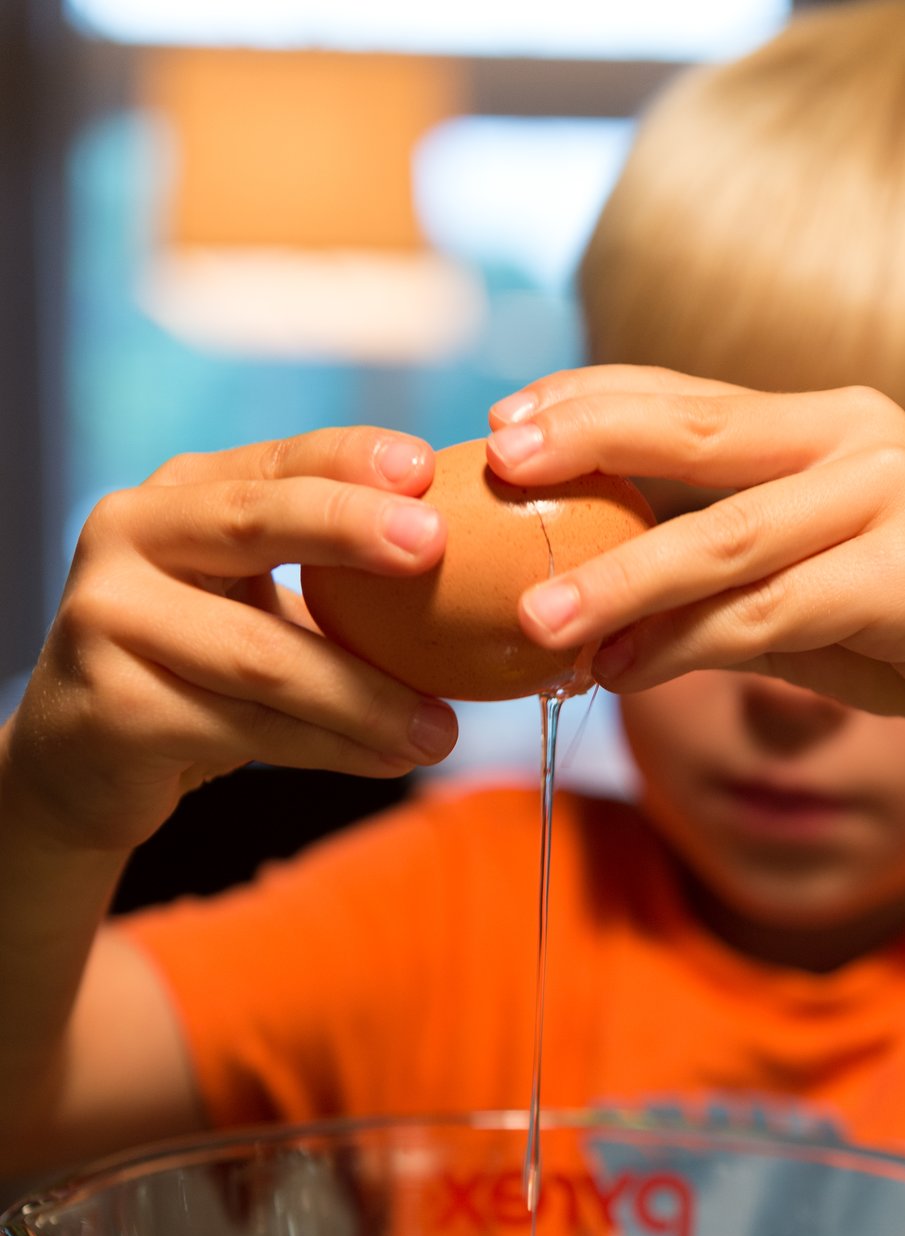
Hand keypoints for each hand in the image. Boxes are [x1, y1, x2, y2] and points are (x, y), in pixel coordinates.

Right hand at [5, 427, 457, 853]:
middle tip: (433, 545)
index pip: (275, 462)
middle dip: (350, 528)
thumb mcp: (250, 606)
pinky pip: (247, 729)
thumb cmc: (194, 671)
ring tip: (441, 731)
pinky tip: (387, 760)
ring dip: (366, 697)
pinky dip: (331, 749)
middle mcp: (130, 536)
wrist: (80, 757)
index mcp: (178, 497)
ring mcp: (110, 618)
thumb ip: (328, 584)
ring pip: (264, 656)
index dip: (349, 459)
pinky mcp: (115, 706)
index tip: (425, 467)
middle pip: (252, 523)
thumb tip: (476, 584)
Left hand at [486, 366, 904, 760]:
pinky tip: (624, 671)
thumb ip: (713, 577)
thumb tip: (586, 606)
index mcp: (829, 421)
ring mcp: (890, 497)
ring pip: (721, 539)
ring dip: (618, 583)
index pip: (689, 395)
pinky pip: (769, 612)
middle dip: (587, 445)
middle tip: (498, 466)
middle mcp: (859, 438)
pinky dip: (686, 645)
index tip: (506, 423)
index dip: (593, 401)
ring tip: (537, 620)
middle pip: (694, 433)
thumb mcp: (801, 587)